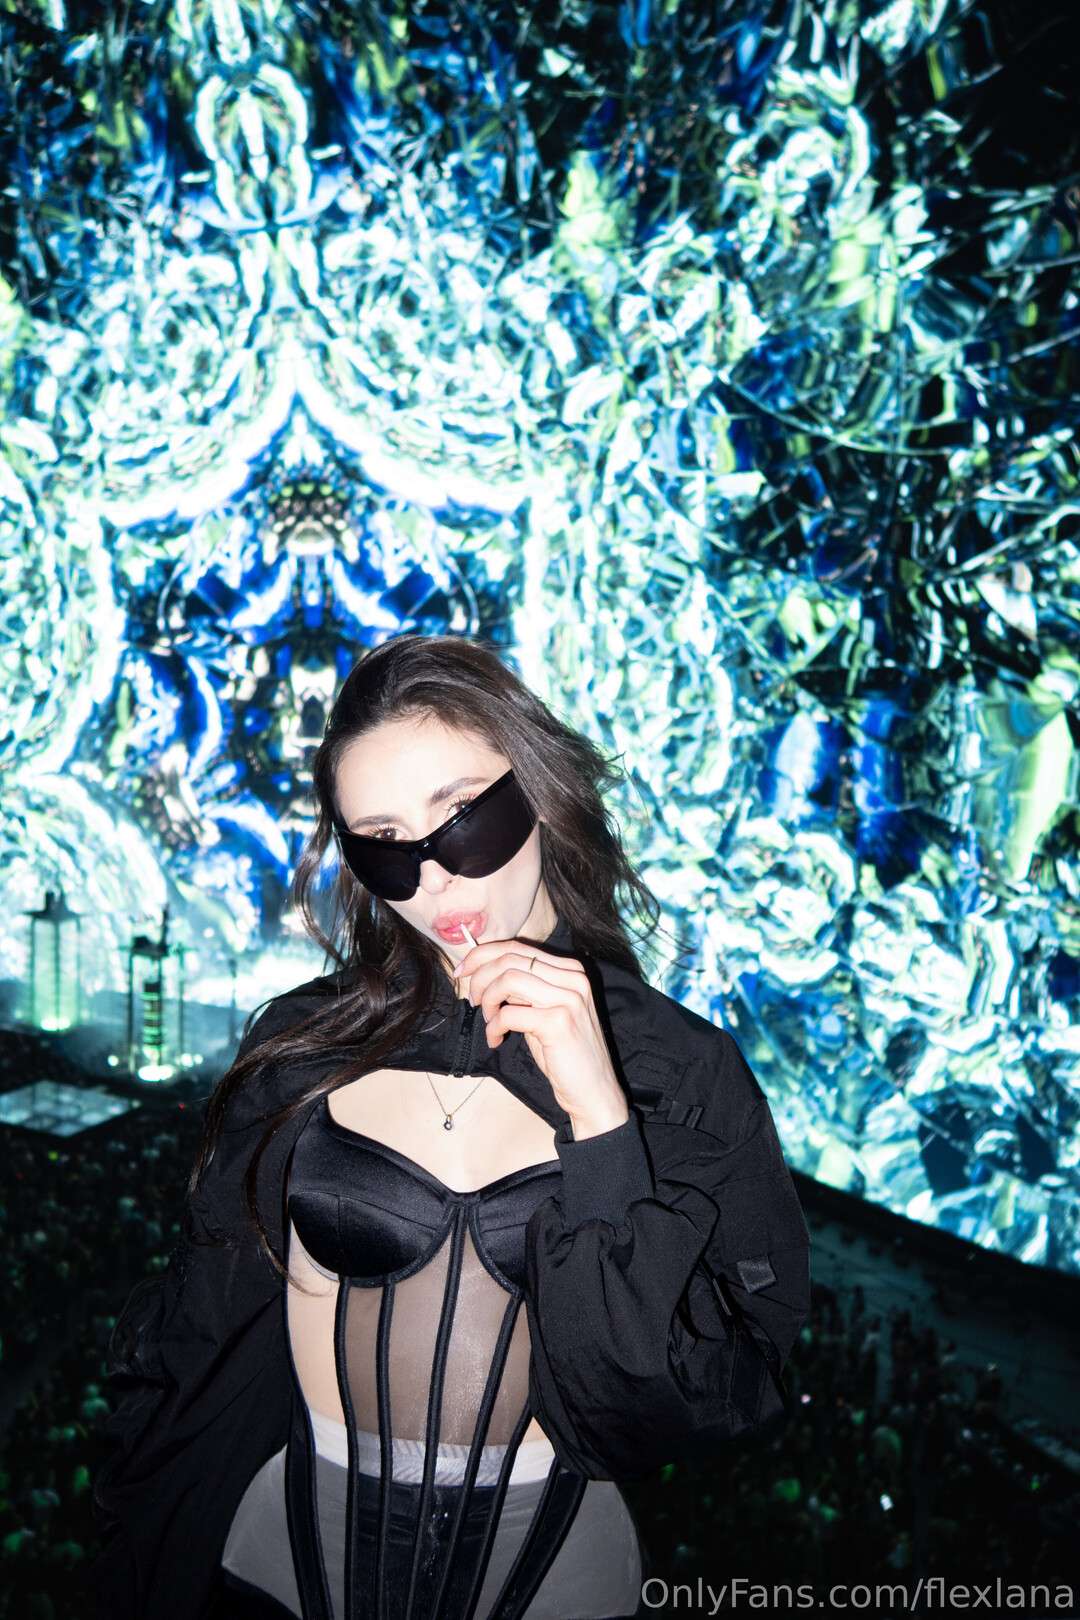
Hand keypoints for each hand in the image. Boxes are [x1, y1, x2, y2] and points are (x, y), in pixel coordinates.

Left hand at [457, 941, 629, 1140]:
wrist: (593, 1090)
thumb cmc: (564, 1053)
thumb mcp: (545, 1011)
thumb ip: (524, 990)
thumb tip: (484, 973)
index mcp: (570, 970)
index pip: (517, 947)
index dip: (482, 955)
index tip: (463, 971)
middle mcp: (573, 978)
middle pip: (509, 959)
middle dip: (479, 977)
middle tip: (473, 1001)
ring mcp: (569, 998)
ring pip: (507, 979)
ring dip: (488, 1001)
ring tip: (488, 1021)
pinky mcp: (559, 1022)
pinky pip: (509, 1013)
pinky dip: (493, 1026)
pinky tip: (497, 1040)